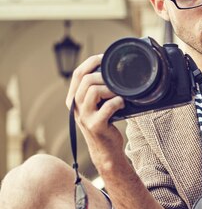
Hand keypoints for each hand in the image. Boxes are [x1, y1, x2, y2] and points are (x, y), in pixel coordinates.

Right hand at [66, 54, 126, 171]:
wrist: (106, 150)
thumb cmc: (104, 124)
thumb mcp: (95, 106)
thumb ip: (96, 90)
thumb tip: (109, 68)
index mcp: (73, 99)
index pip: (78, 73)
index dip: (91, 62)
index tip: (105, 58)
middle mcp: (75, 107)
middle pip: (86, 79)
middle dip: (104, 76)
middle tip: (116, 82)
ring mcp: (84, 117)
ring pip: (94, 90)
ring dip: (111, 89)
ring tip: (119, 95)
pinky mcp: (96, 125)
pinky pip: (108, 106)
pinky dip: (118, 102)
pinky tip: (122, 104)